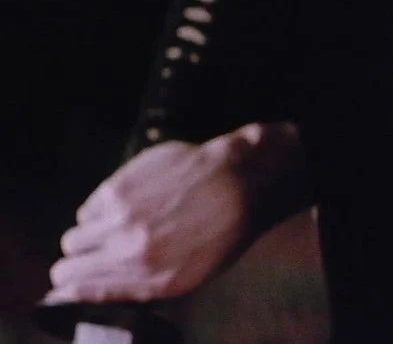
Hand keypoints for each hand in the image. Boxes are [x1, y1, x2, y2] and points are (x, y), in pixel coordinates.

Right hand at [43, 122, 303, 303]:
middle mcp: (131, 252)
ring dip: (91, 235)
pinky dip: (103, 209)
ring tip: (120, 226)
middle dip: (77, 264)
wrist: (239, 184)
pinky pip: (89, 207)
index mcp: (151, 280)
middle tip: (91, 256)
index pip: (82, 293)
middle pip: (69, 265)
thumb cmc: (222, 231)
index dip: (70, 291)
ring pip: (76, 235)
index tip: (68, 287)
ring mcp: (122, 218)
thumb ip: (143, 286)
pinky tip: (129, 204)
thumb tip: (100, 290)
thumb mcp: (190, 276)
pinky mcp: (119, 187)